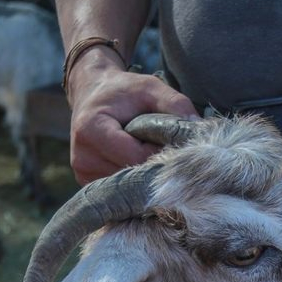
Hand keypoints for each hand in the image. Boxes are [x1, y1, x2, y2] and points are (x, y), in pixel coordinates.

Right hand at [66, 50, 199, 183]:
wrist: (92, 96)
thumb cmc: (123, 92)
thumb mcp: (151, 88)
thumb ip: (175, 104)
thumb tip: (199, 129)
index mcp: (91, 130)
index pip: (136, 156)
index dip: (160, 152)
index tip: (169, 141)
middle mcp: (82, 157)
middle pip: (132, 177)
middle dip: (154, 167)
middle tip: (164, 150)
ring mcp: (83, 174)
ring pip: (128, 190)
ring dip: (145, 177)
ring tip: (147, 154)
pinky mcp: (88, 185)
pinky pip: (120, 193)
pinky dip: (134, 183)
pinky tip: (138, 165)